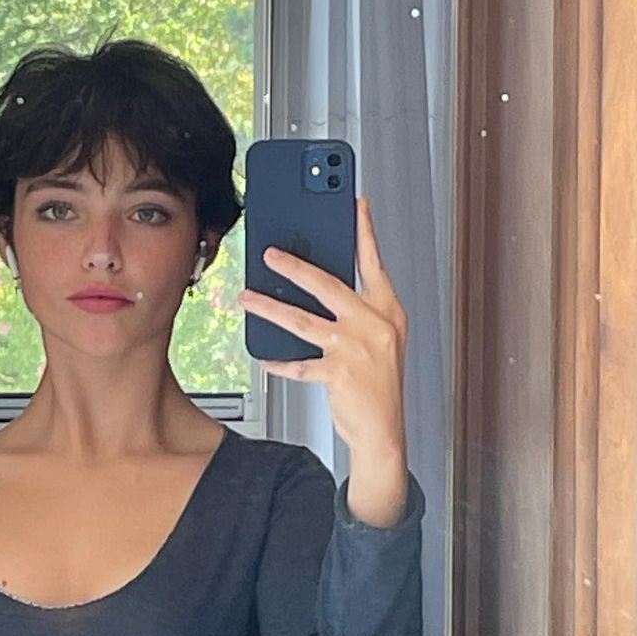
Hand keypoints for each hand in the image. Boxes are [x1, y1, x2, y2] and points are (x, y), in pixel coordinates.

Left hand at [238, 197, 408, 525]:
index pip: (374, 263)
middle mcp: (374, 325)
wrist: (385, 432)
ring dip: (270, 308)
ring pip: (302, 320)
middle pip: (328, 285)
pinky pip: (298, 362)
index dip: (365, 232)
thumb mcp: (382, 339)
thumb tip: (319, 283)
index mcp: (388, 311)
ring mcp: (356, 349)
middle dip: (295, 266)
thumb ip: (358, 311)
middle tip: (269, 254)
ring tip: (248, 298)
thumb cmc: (379, 383)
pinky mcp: (338, 373)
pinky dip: (279, 360)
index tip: (357, 203)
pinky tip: (264, 356)